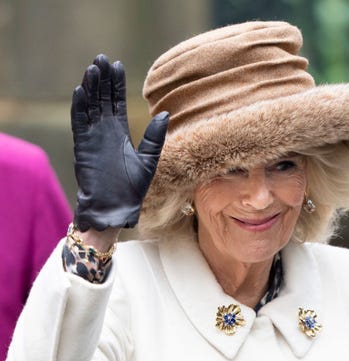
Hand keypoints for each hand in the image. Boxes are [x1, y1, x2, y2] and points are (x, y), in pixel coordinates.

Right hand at [71, 54, 168, 231]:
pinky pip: (79, 124)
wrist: (116, 208)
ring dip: (90, 88)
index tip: (119, 65)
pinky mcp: (83, 147)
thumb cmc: (132, 189)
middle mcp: (105, 132)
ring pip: (89, 107)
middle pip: (101, 99)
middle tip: (103, 58)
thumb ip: (154, 138)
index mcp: (120, 134)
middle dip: (102, 79)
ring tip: (93, 68)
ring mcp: (93, 138)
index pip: (116, 103)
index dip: (116, 84)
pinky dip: (79, 108)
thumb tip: (165, 114)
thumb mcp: (148, 160)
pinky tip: (80, 91)